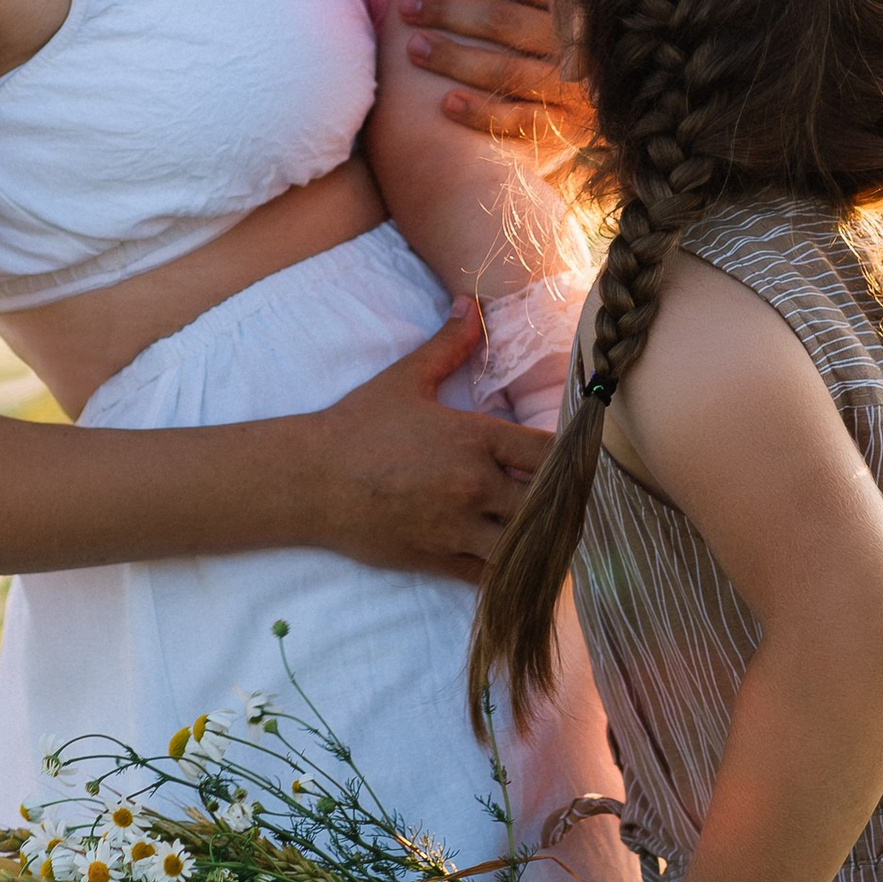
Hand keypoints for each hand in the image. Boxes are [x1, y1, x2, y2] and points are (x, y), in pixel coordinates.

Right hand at [299, 304, 546, 580]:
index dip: (569, 457)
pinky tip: (515, 563)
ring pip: (525, 546)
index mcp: (476, 440)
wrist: (311, 479)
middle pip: (547, 504)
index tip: (571, 458)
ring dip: (539, 541)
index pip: (550, 452)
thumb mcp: (406, 379)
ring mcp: (457, 527)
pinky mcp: (437, 558)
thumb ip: (449, 345)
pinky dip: (507, 572)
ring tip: (548, 536)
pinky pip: (489, 577)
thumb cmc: (358, 426)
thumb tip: (470, 304)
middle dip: (561, 504)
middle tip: (567, 501)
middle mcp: (474, 486)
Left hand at [398, 0, 593, 151]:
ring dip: (453, 58)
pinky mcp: (567, 129)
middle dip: (448, 10)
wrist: (628, 101)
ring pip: (505, 70)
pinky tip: (446, 103)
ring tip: (413, 47)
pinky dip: (482, 113)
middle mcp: (578, 43)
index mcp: (579, 2)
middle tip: (407, 5)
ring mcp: (574, 89)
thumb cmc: (583, 35)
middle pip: (503, 21)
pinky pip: (519, 121)